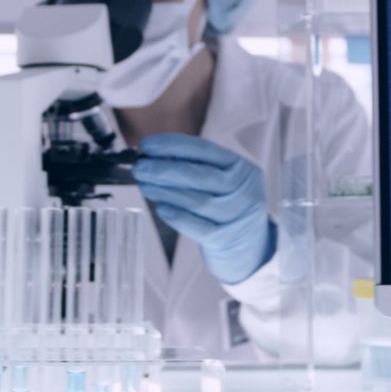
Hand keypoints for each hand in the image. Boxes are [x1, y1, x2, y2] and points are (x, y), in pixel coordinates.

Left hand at [132, 132, 277, 283]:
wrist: (250, 246)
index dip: (172, 145)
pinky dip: (177, 217)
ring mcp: (238, 215)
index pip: (204, 150)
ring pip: (197, 201)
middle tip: (140, 168)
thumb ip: (194, 166)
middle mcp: (244, 189)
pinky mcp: (226, 238)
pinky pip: (198, 227)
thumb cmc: (226, 205)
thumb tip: (153, 156)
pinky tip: (161, 209)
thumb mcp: (221, 180)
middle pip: (199, 176)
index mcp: (241, 167)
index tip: (147, 146)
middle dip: (164, 170)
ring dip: (165, 192)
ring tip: (145, 186)